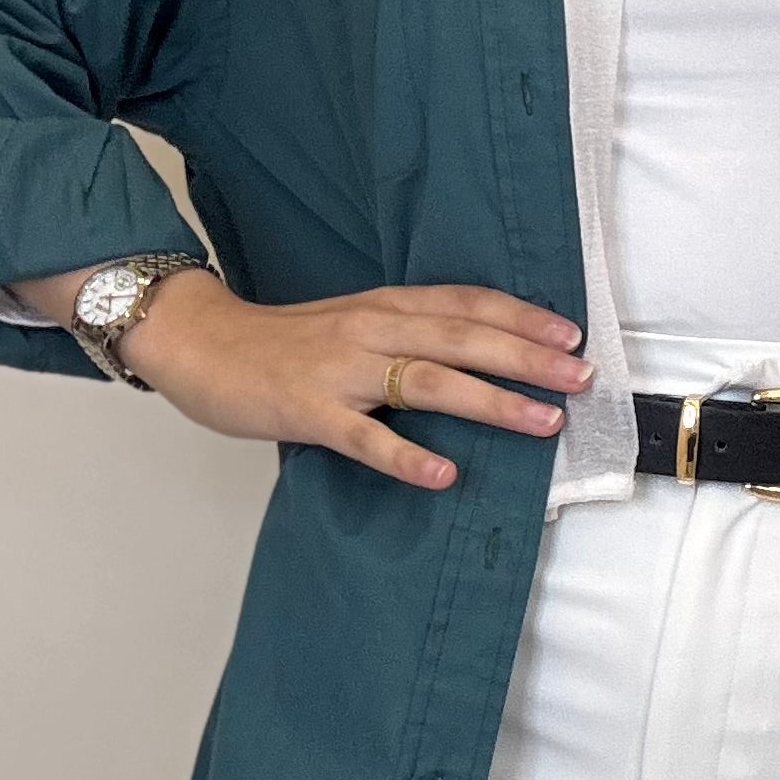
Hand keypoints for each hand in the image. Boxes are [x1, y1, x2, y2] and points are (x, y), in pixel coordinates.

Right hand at [109, 269, 593, 489]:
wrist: (199, 342)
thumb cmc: (282, 341)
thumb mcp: (354, 322)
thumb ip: (409, 333)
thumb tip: (478, 353)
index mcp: (385, 307)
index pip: (466, 304)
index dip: (521, 317)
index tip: (571, 335)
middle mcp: (372, 330)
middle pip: (462, 338)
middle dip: (526, 358)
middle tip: (580, 378)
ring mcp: (341, 371)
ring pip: (428, 381)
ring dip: (490, 401)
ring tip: (542, 422)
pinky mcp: (309, 411)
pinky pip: (364, 438)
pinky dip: (406, 457)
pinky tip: (444, 476)